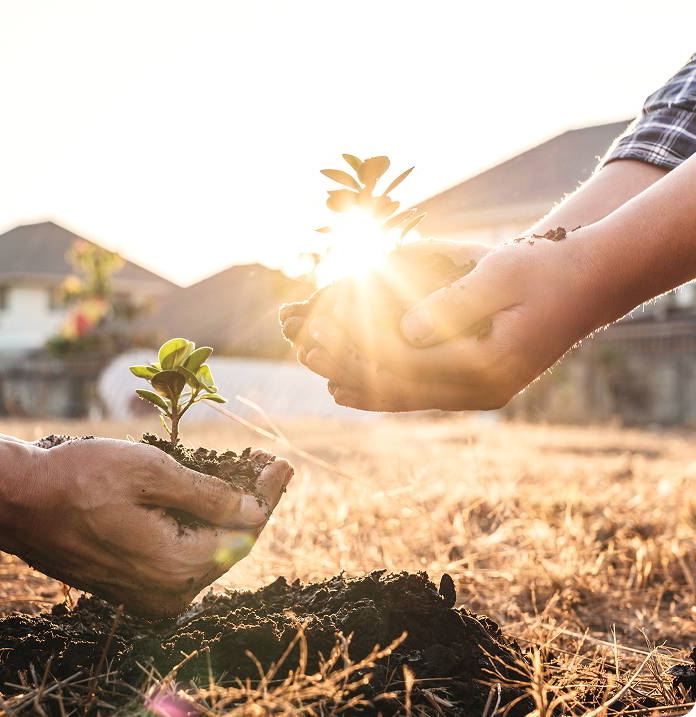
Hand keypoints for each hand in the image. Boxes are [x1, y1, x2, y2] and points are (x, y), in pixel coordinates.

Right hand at [0, 438, 292, 618]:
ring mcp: (148, 593)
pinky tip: (205, 496)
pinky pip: (180, 555)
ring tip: (241, 473)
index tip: (280, 462)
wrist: (15, 501)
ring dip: (224, 513)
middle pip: (228, 545)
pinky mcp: (132, 585)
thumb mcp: (151, 473)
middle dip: (249, 502)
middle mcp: (167, 592)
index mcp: (177, 566)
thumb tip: (253, 511)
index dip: (266, 496)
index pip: (244, 532)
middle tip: (263, 463)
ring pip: (205, 550)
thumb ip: (208, 496)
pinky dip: (197, 526)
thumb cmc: (78, 479)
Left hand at [305, 232, 602, 410]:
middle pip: (401, 388)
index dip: (359, 348)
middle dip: (350, 369)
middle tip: (308, 350)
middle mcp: (483, 390)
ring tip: (319, 371)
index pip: (408, 364)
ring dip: (361, 385)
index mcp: (490, 364)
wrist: (585, 286)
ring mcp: (481, 394)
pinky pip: (421, 395)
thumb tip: (407, 329)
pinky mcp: (478, 388)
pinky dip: (384, 390)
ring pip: (407, 399)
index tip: (321, 329)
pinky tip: (350, 388)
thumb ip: (452, 303)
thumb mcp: (499, 273)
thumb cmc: (542, 270)